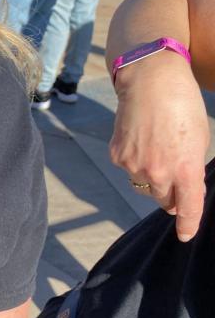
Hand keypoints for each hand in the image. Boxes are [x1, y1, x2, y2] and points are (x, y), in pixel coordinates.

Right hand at [110, 51, 209, 241]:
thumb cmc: (182, 105)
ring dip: (152, 177)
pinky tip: (141, 140)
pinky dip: (136, 161)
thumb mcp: (199, 139)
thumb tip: (182, 186)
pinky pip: (129, 170)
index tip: (185, 235)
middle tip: (174, 172)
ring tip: (156, 148)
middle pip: (164, 199)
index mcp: (185, 167)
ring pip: (145, 186)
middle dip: (171, 193)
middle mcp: (158, 172)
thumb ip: (192, 167)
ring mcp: (134, 166)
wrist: (150, 82)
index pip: (188, 206)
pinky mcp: (118, 157)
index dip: (188, 223)